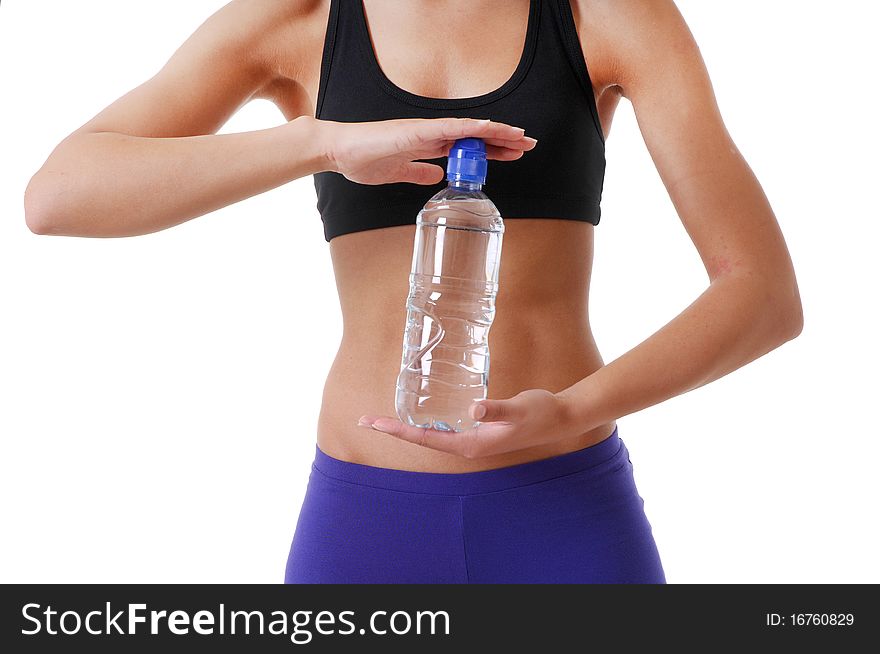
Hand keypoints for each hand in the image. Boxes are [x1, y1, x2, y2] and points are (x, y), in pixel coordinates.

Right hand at [318, 117, 537, 184]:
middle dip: (503, 140)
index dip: (492, 149)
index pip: (468, 146)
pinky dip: (471, 128)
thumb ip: (418, 172)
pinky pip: (449, 128)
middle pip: (475, 136)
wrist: (338, 151)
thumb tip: (438, 177)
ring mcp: (424, 131)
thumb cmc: (362, 160)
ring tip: (519, 136)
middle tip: (529, 144)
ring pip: (469, 129)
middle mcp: (430, 134)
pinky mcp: (415, 132)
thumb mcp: (398, 173)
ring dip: (495, 132)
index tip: (513, 152)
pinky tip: (489, 129)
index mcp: (427, 144)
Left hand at [357, 389, 582, 458]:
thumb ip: (496, 410)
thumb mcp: (517, 409)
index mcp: (471, 445)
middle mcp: (468, 445)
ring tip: (383, 419)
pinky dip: (427, 421)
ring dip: (407, 427)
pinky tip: (420, 413)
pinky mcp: (479, 430)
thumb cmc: (540, 412)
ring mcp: (473, 439)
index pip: (425, 438)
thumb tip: (473, 410)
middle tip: (364, 420)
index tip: (372, 423)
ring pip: (432, 434)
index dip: (397, 430)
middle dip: (394, 430)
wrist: (562, 417)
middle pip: (422, 438)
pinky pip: (444, 428)